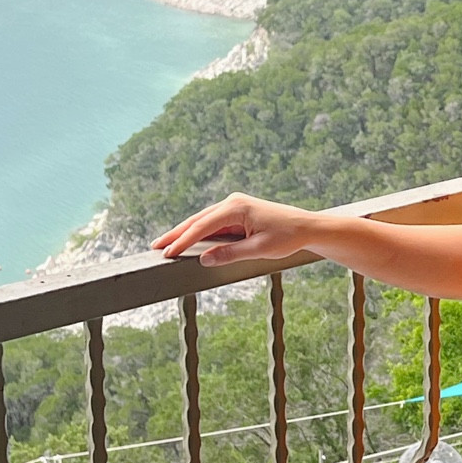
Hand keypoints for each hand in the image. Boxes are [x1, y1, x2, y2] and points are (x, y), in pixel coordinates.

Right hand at [156, 192, 315, 266]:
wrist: (306, 227)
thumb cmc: (287, 237)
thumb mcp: (259, 249)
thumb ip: (230, 254)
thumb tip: (204, 260)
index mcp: (236, 207)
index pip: (202, 226)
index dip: (183, 241)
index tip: (168, 253)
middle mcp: (232, 202)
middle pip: (197, 220)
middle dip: (176, 234)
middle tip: (156, 246)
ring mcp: (234, 205)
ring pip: (203, 220)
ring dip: (185, 232)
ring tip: (166, 244)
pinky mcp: (237, 212)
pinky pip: (213, 222)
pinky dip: (198, 231)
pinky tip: (187, 239)